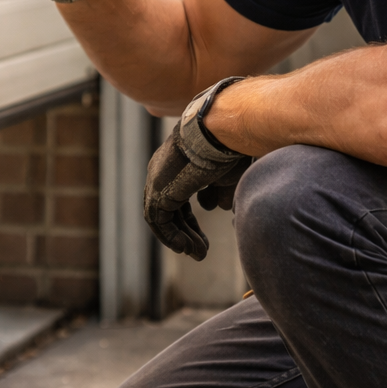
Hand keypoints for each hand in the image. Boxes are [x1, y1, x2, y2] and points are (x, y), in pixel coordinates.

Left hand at [142, 78, 251, 260]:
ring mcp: (157, 180)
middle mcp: (160, 172)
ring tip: (199, 254)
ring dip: (180, 239)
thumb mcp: (225, 176)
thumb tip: (214, 207)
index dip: (188, 221)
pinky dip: (172, 237)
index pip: (175, 199)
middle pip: (168, 210)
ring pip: (162, 219)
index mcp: (174, 164)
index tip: (203, 239)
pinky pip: (159, 221)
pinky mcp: (159, 190)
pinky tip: (188, 248)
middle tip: (200, 252)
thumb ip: (217, 193)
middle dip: (185, 233)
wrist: (223, 133)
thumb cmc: (229, 149)